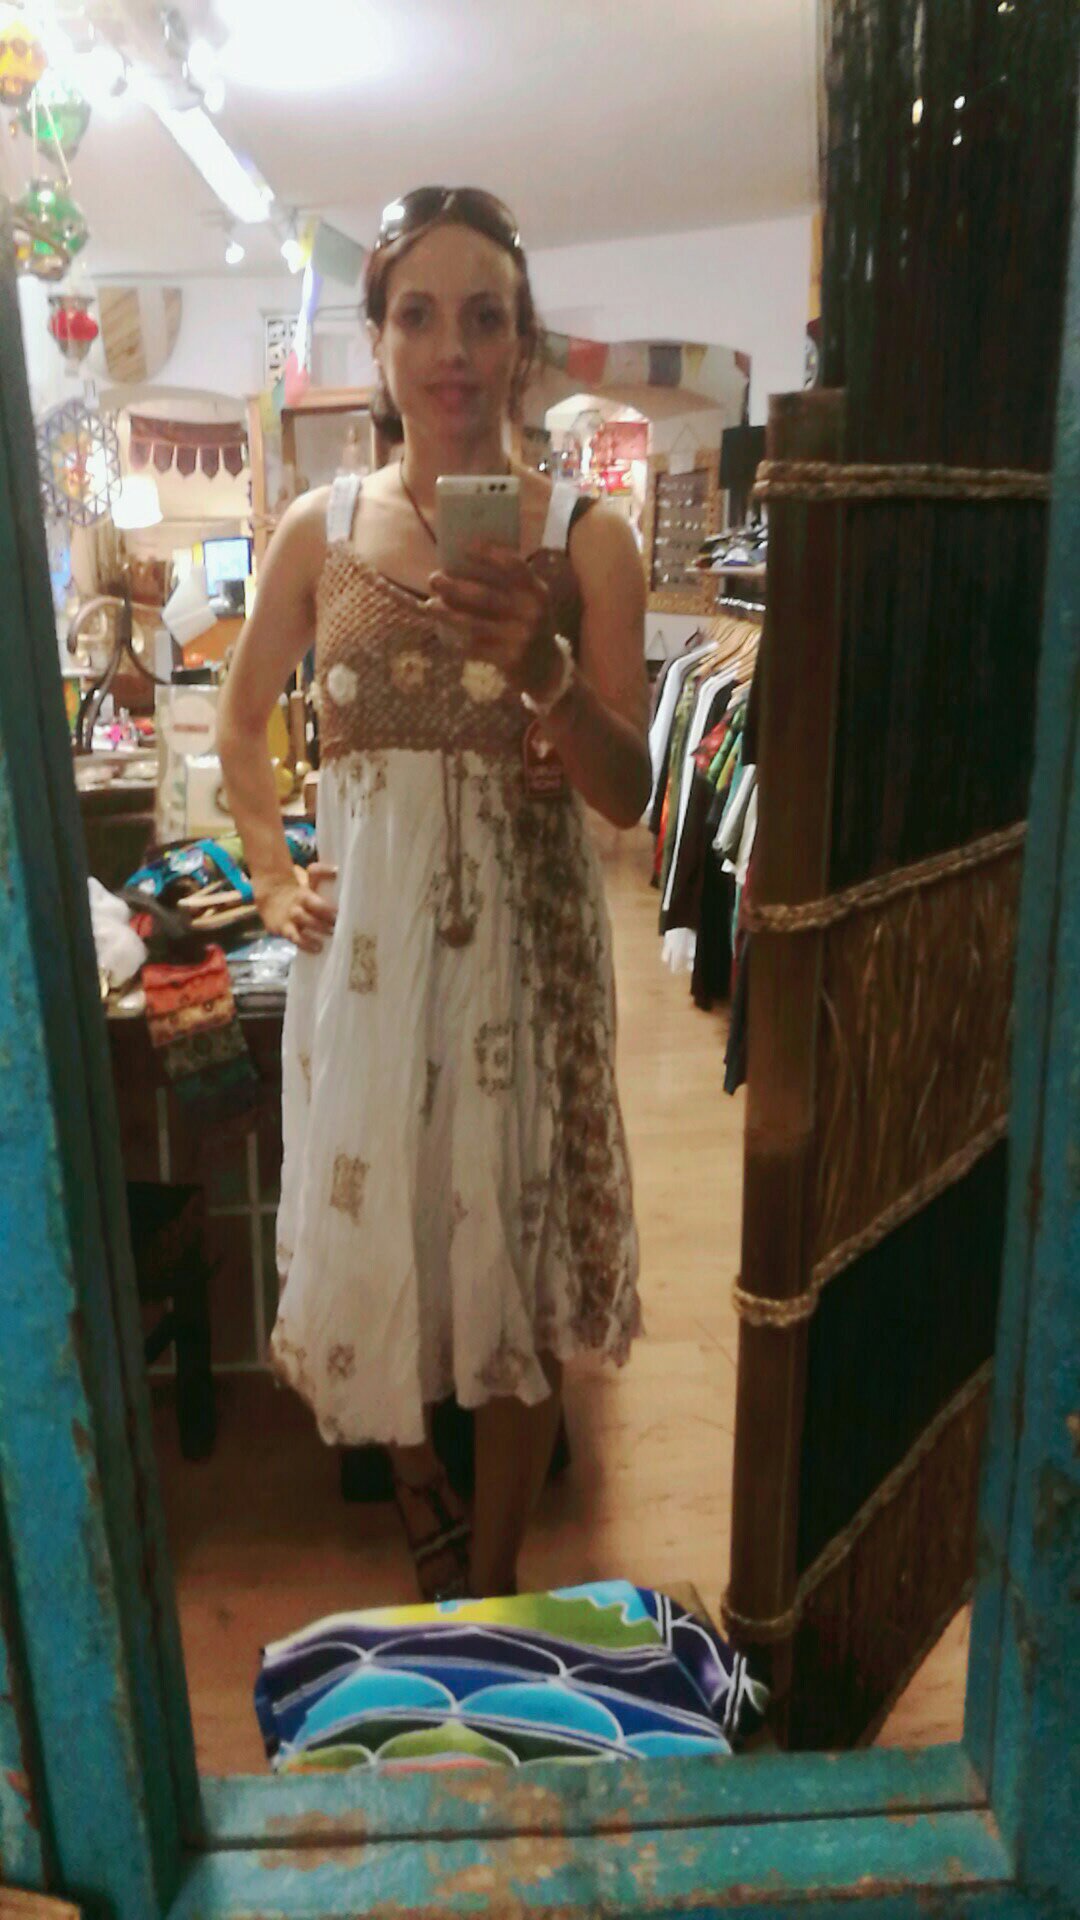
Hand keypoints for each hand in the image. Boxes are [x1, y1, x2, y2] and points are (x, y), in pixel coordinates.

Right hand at [255, 863, 337, 952]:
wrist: (270, 899)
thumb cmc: (300, 894)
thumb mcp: (308, 883)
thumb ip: (322, 876)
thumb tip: (338, 870)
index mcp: (306, 889)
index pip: (313, 878)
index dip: (326, 880)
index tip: (339, 894)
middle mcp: (298, 901)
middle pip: (312, 904)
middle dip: (327, 911)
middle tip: (340, 919)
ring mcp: (291, 916)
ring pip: (304, 920)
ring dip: (318, 927)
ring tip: (331, 933)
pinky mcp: (285, 930)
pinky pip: (296, 938)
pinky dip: (306, 944)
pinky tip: (318, 948)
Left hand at [427, 542, 563, 701]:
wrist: (548, 670)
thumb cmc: (530, 626)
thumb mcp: (530, 602)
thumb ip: (509, 585)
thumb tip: (461, 565)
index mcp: (537, 591)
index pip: (513, 565)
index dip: (488, 553)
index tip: (464, 547)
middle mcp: (531, 612)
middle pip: (485, 596)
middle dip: (454, 587)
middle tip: (433, 579)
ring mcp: (520, 637)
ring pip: (474, 624)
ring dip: (447, 614)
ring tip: (429, 606)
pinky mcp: (509, 659)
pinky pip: (475, 648)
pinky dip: (458, 642)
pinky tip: (446, 636)